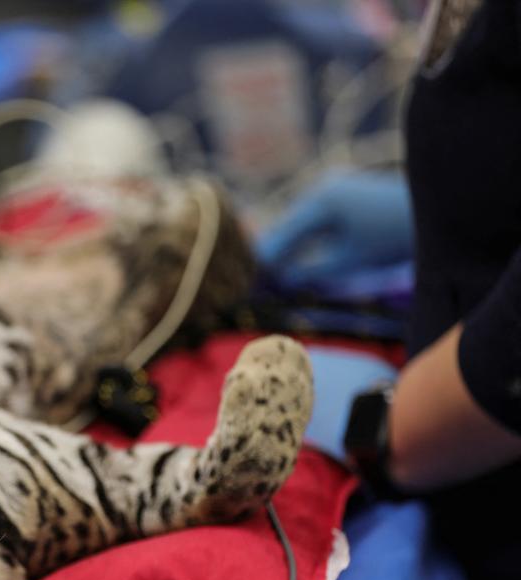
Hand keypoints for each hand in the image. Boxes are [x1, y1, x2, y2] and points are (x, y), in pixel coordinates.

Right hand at [256, 170, 413, 287]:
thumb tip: (281, 280)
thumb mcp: (350, 261)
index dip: (263, 260)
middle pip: (286, 226)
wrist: (442, 209)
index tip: (248, 282)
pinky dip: (303, 238)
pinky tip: (293, 258)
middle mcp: (322, 188)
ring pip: (298, 223)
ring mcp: (332, 187)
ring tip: (268, 273)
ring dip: (286, 247)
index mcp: (321, 202)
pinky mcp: (342, 193)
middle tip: (252, 281)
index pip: (281, 235)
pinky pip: (313, 218)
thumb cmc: (396, 237)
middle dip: (271, 254)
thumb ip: (311, 271)